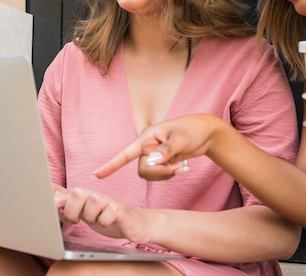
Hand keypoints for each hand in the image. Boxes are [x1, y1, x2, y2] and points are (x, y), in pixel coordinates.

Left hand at [53, 186, 156, 242]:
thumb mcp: (86, 211)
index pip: (67, 192)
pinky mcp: (121, 211)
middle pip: (78, 192)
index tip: (51, 205)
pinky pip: (109, 213)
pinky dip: (106, 220)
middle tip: (78, 220)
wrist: (137, 223)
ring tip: (97, 220)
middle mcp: (96, 196)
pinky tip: (109, 221)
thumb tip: (51, 192)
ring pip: (93, 201)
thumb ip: (69, 203)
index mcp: (86, 197)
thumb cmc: (110, 217)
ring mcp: (109, 202)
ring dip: (91, 216)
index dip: (57, 199)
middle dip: (73, 210)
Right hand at [93, 114, 223, 180]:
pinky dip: (170, 174)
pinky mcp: (161, 161)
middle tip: (178, 165)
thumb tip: (151, 161)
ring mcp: (154, 154)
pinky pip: (159, 176)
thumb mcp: (182, 140)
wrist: (207, 133)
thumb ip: (166, 151)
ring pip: (150, 175)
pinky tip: (181, 166)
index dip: (112, 164)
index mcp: (148, 137)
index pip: (126, 152)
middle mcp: (147, 146)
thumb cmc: (194, 130)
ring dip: (166, 174)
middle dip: (160, 172)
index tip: (97, 174)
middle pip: (142, 170)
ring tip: (181, 165)